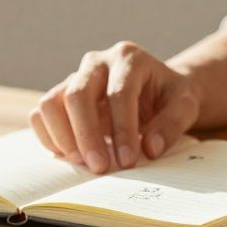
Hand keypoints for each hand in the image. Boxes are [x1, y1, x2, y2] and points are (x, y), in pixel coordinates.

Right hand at [29, 41, 200, 172]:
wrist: (158, 90)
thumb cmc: (171, 98)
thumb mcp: (185, 107)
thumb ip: (171, 124)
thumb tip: (149, 148)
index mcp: (130, 58)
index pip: (119, 94)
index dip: (122, 129)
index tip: (128, 161)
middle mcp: (97, 62)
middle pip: (77, 94)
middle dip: (87, 136)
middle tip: (100, 168)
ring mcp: (74, 77)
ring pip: (51, 103)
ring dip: (63, 137)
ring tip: (83, 163)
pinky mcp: (61, 95)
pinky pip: (42, 114)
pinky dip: (49, 138)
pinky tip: (70, 156)